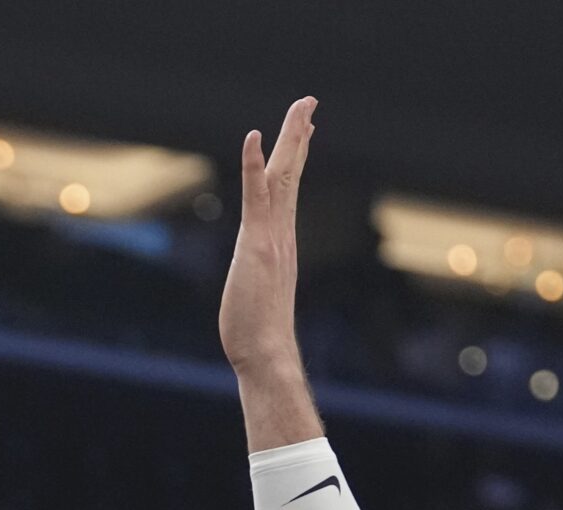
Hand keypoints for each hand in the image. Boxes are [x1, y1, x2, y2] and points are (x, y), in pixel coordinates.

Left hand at [220, 96, 315, 377]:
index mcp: (281, 241)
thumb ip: (260, 280)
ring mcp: (272, 236)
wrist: (266, 354)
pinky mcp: (257, 244)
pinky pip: (256, 195)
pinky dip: (253, 164)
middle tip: (309, 103)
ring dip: (290, 138)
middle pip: (292, 172)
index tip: (305, 129)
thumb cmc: (258, 335)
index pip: (288, 189)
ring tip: (302, 108)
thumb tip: (262, 287)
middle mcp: (282, 233)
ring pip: (283, 175)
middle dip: (299, 135)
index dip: (295, 156)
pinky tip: (253, 137)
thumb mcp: (258, 295)